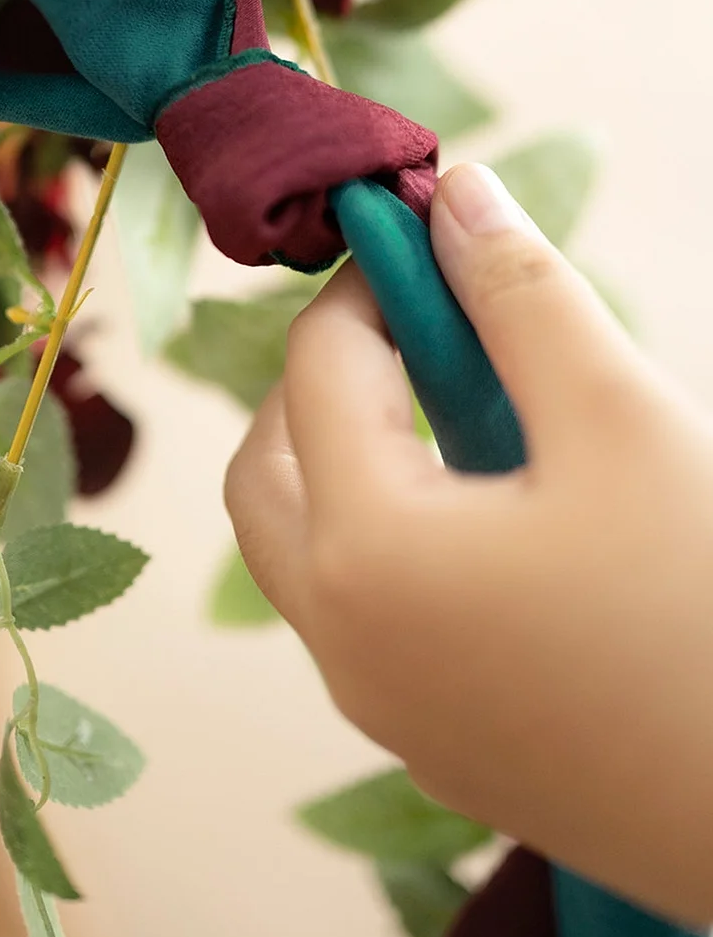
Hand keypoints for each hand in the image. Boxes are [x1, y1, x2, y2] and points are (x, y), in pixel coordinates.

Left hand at [226, 163, 712, 927]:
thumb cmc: (701, 607)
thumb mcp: (618, 420)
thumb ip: (518, 292)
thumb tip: (451, 192)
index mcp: (362, 549)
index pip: (319, 365)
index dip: (371, 282)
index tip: (430, 238)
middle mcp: (341, 637)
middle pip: (266, 465)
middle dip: (323, 375)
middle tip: (419, 328)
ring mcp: (380, 705)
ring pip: (301, 546)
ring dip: (346, 457)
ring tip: (458, 409)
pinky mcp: (433, 744)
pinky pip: (360, 616)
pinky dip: (384, 537)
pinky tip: (491, 516)